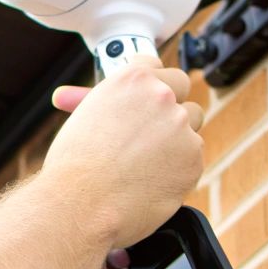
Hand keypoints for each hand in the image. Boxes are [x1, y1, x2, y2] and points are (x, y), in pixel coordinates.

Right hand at [41, 56, 202, 248]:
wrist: (81, 204)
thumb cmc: (74, 166)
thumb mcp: (85, 118)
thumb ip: (109, 106)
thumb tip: (107, 105)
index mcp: (132, 79)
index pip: (154, 64)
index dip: (150, 82)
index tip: (146, 96)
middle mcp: (160, 95)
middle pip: (181, 87)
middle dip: (171, 102)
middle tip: (155, 126)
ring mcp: (181, 126)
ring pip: (191, 125)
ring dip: (176, 138)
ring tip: (145, 163)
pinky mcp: (193, 158)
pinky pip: (192, 159)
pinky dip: (177, 170)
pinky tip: (150, 181)